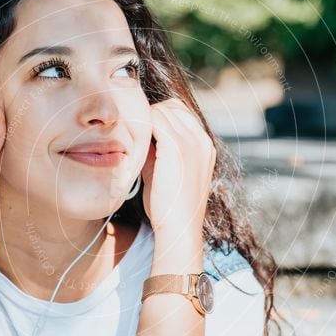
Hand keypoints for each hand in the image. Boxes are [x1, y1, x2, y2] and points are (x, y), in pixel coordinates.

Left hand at [139, 98, 215, 242]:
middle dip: (150, 115)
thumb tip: (141, 136)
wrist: (179, 228)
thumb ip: (158, 152)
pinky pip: (154, 120)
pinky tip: (130, 140)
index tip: (141, 130)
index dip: (159, 117)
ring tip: (130, 137)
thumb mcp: (167, 173)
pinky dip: (141, 124)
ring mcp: (191, 142)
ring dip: (144, 120)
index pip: (181, 112)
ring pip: (162, 110)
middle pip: (172, 107)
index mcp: (204, 146)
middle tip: (132, 132)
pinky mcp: (176, 147)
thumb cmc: (169, 207)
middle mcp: (201, 140)